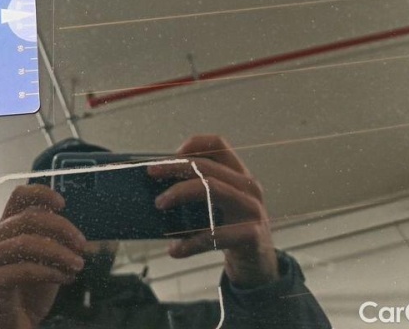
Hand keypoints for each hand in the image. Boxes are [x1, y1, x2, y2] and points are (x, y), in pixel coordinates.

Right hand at [0, 185, 86, 328]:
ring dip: (60, 253)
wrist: (13, 327)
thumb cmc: (29, 294)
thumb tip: (71, 230)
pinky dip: (51, 272)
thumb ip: (53, 241)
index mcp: (4, 229)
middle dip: (62, 229)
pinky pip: (24, 269)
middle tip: (83, 246)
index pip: (18, 196)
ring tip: (78, 265)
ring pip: (27, 242)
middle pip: (29, 218)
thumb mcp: (47, 261)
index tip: (62, 204)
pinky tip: (66, 279)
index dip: (41, 194)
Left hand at [147, 134, 278, 287]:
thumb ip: (198, 191)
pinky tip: (175, 250)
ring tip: (159, 203)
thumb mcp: (219, 206)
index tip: (172, 153)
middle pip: (208, 165)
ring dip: (180, 192)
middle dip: (175, 166)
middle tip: (151, 172)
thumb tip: (156, 184)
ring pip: (212, 188)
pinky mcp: (252, 235)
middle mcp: (249, 187)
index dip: (194, 143)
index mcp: (240, 175)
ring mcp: (252, 209)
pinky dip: (191, 243)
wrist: (258, 265)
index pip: (219, 145)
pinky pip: (214, 234)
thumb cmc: (230, 230)